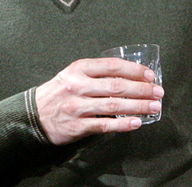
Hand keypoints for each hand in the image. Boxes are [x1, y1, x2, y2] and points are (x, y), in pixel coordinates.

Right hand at [35, 57, 163, 144]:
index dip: (134, 70)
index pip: (112, 66)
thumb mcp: (72, 75)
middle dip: (142, 89)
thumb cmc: (58, 93)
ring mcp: (77, 106)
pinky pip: (104, 124)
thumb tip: (130, 78)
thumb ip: (96, 74)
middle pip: (116, 86)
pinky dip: (122, 124)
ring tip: (154, 107)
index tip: (149, 75)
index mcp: (78, 69)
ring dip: (138, 106)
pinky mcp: (77, 125)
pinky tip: (136, 123)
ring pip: (113, 105)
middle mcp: (77, 86)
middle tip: (158, 92)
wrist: (33, 115)